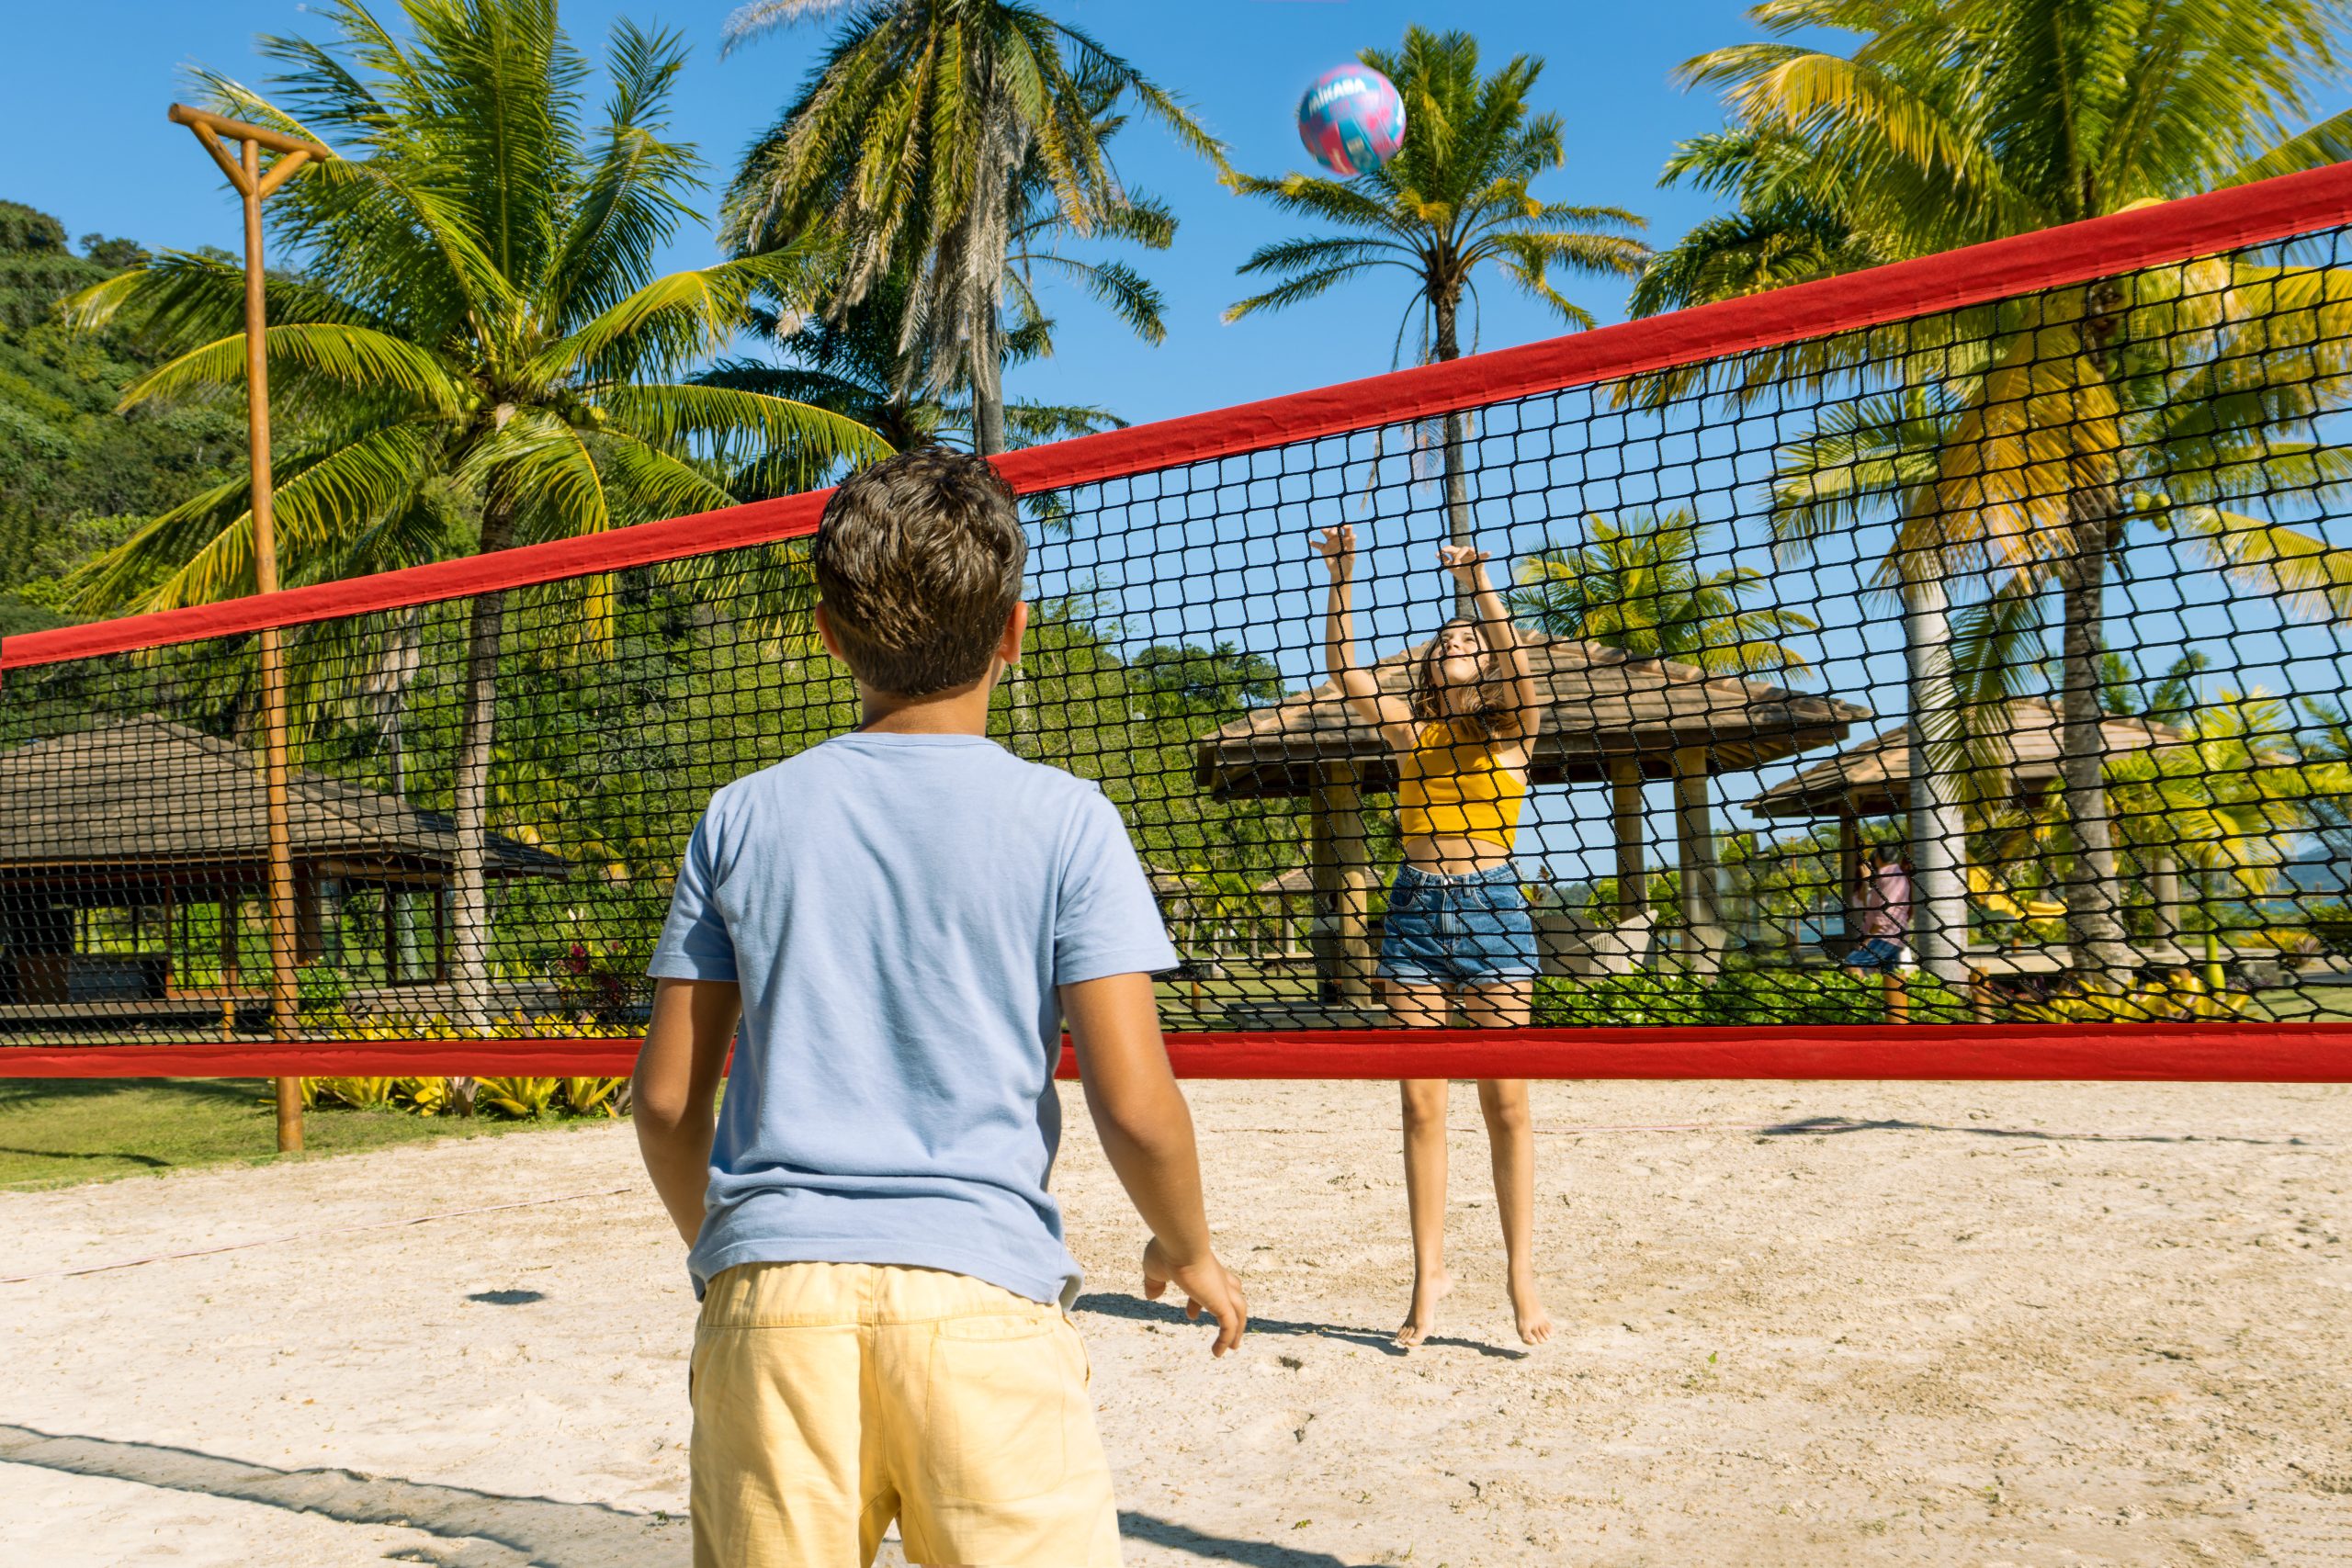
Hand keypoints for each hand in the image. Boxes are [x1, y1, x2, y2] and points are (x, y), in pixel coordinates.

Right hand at [1143, 1236, 1247, 1355]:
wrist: (1180, 1242)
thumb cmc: (1166, 1251)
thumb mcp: (1154, 1268)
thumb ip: (1154, 1282)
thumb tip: (1152, 1295)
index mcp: (1202, 1267)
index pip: (1208, 1284)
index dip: (1199, 1302)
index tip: (1191, 1316)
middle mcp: (1216, 1276)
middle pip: (1232, 1294)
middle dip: (1229, 1311)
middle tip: (1225, 1330)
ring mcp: (1221, 1288)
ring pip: (1239, 1310)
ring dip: (1238, 1329)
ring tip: (1233, 1347)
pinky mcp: (1221, 1301)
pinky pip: (1229, 1325)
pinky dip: (1227, 1339)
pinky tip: (1219, 1353)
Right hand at [1312, 525, 1356, 582]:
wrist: (1340, 572)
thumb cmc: (1348, 563)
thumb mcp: (1351, 555)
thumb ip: (1351, 546)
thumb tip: (1354, 535)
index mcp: (1347, 539)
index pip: (1347, 530)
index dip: (1346, 526)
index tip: (1344, 526)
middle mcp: (1338, 539)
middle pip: (1336, 530)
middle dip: (1333, 529)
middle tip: (1332, 533)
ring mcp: (1331, 543)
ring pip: (1327, 534)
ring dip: (1325, 531)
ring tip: (1322, 530)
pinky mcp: (1324, 549)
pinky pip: (1318, 545)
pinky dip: (1314, 543)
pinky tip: (1310, 541)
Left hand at [1438, 543, 1489, 586]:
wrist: (1472, 580)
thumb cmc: (1461, 572)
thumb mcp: (1451, 568)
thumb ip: (1445, 561)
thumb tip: (1436, 554)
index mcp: (1457, 553)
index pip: (1451, 548)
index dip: (1446, 549)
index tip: (1442, 551)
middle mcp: (1465, 552)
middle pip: (1460, 549)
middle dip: (1456, 556)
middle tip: (1455, 566)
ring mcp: (1473, 554)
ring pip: (1468, 549)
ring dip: (1463, 556)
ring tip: (1460, 564)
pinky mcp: (1480, 558)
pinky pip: (1483, 555)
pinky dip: (1486, 554)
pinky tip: (1489, 552)